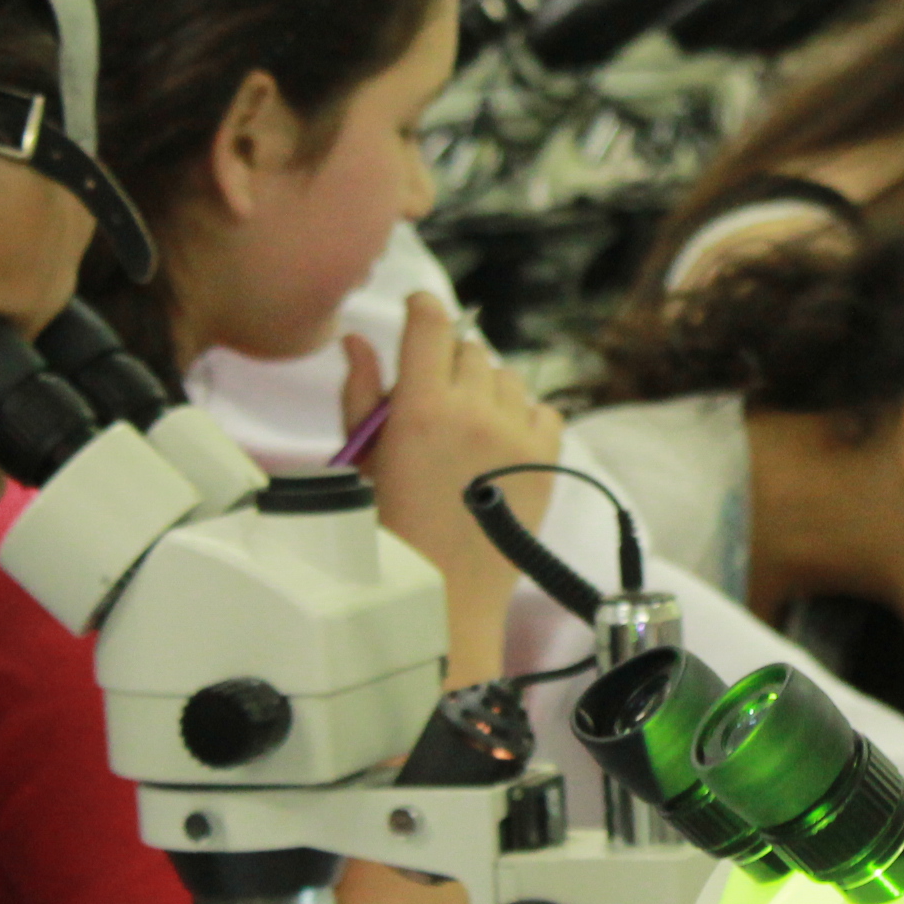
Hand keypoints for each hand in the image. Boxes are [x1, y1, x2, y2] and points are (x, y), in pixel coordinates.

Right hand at [350, 295, 560, 678]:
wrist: (443, 593)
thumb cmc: (390, 530)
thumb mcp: (363, 459)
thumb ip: (361, 393)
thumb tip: (356, 339)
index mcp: (422, 407)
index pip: (432, 325)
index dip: (425, 309)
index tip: (420, 310)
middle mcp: (475, 411)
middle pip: (470, 350)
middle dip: (449, 364)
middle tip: (434, 400)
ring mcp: (517, 433)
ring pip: (507, 376)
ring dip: (486, 389)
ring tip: (466, 430)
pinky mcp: (548, 457)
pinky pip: (544, 408)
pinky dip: (524, 416)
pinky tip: (501, 444)